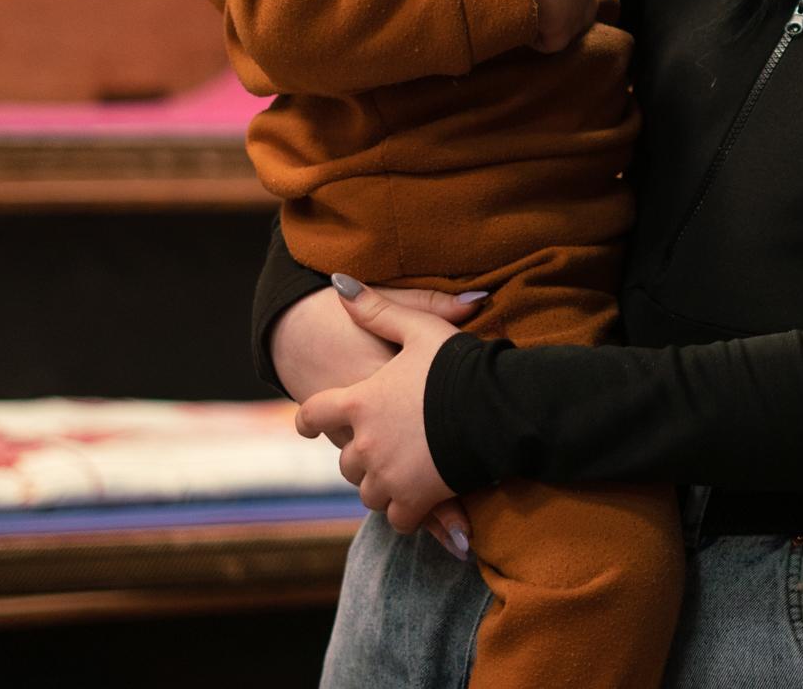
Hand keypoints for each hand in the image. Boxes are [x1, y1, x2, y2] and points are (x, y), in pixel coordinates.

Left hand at [297, 276, 464, 535]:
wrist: (495, 408)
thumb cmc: (458, 366)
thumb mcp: (420, 328)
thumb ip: (377, 310)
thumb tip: (340, 285)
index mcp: (358, 403)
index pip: (313, 415)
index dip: (308, 419)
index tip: (306, 425)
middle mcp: (364, 444)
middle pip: (346, 460)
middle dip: (361, 456)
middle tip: (385, 446)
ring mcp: (386, 477)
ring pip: (368, 492)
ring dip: (381, 485)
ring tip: (404, 474)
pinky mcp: (413, 500)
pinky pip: (396, 517)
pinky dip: (405, 511)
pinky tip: (421, 501)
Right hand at [511, 0, 598, 51]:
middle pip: (579, 10)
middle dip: (560, 11)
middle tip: (534, 6)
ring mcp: (577, 15)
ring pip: (567, 28)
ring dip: (549, 27)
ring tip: (527, 16)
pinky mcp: (561, 34)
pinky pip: (549, 44)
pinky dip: (533, 38)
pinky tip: (520, 26)